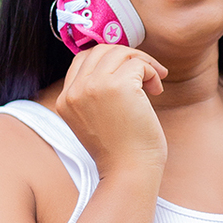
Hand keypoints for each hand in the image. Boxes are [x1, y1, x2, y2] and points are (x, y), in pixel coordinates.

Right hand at [54, 45, 167, 180]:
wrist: (129, 172)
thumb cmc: (121, 150)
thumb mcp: (95, 119)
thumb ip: (95, 93)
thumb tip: (121, 60)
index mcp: (65, 100)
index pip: (83, 59)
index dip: (109, 59)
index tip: (129, 72)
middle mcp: (75, 91)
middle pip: (101, 50)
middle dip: (128, 57)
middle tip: (148, 75)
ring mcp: (94, 87)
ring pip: (120, 53)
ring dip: (143, 63)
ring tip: (154, 85)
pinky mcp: (118, 87)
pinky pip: (138, 64)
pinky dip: (152, 72)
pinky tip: (156, 91)